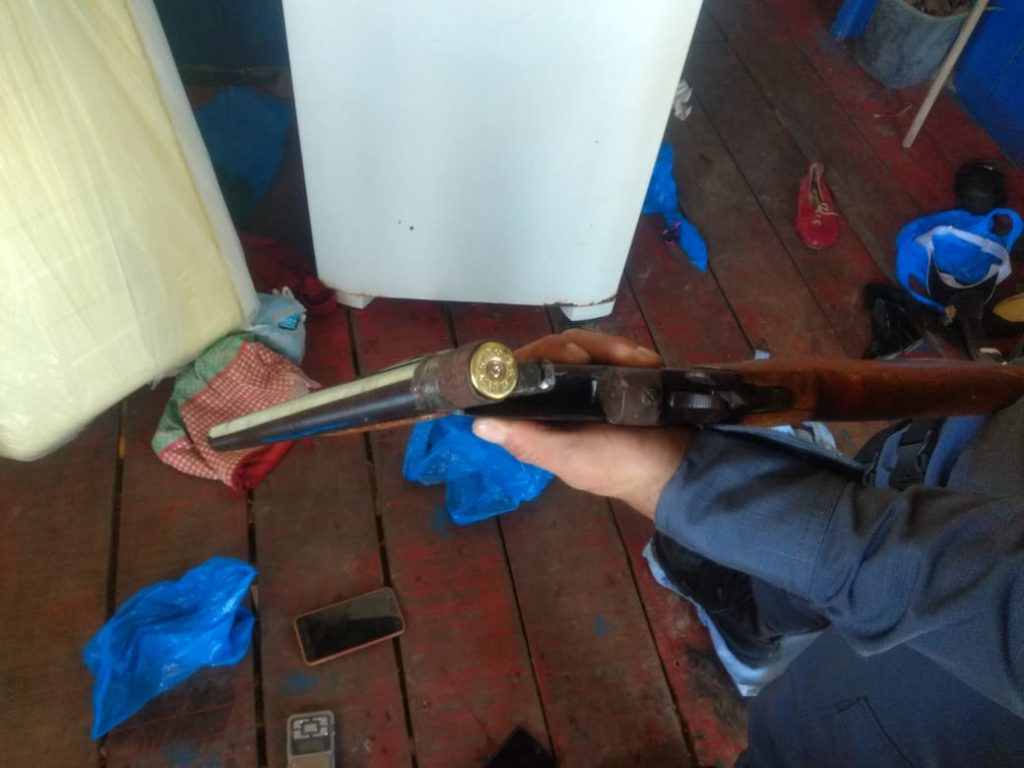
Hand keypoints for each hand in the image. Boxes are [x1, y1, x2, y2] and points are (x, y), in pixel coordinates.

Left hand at [472, 329, 691, 517]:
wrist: (684, 467)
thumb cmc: (623, 467)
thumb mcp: (573, 460)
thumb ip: (529, 443)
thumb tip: (477, 424)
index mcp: (540, 418)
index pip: (520, 375)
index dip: (538, 357)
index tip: (572, 355)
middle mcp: (557, 399)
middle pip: (553, 352)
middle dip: (588, 347)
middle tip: (622, 357)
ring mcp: (587, 386)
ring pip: (582, 346)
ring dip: (613, 348)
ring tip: (642, 361)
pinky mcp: (614, 377)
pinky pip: (610, 350)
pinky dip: (628, 351)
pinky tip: (647, 361)